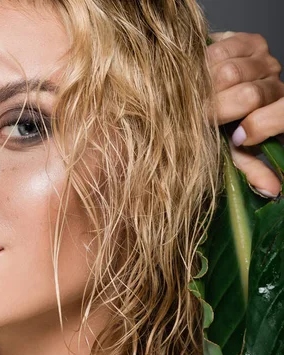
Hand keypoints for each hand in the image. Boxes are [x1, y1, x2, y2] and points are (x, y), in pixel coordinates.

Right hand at [207, 31, 283, 196]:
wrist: (211, 94)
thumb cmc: (226, 128)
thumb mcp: (239, 150)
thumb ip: (252, 167)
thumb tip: (272, 191)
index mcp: (280, 110)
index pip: (271, 118)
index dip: (251, 128)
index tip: (234, 136)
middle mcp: (276, 80)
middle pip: (248, 93)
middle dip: (220, 108)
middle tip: (205, 116)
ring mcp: (265, 58)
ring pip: (231, 71)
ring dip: (209, 87)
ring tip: (201, 95)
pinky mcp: (251, 41)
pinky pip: (224, 48)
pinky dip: (208, 61)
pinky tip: (203, 72)